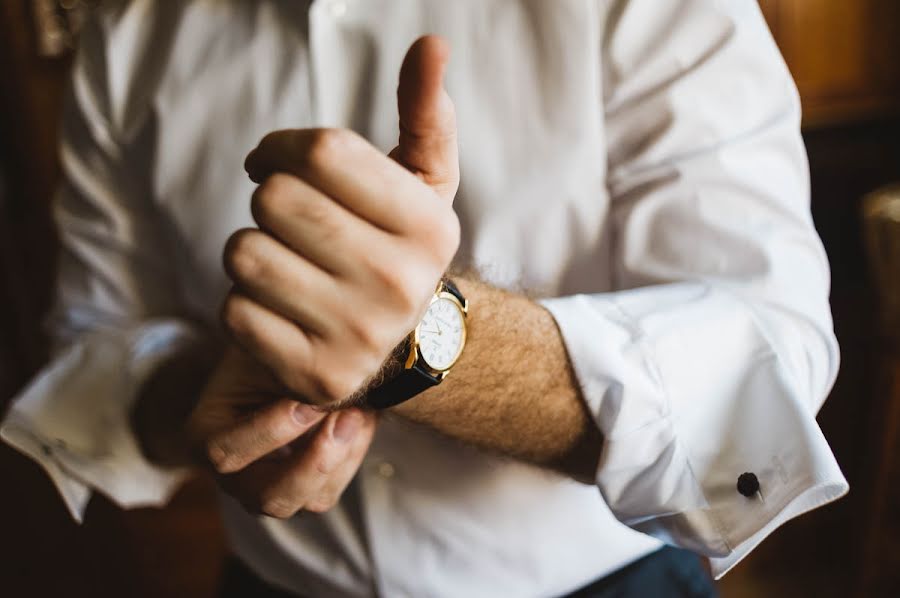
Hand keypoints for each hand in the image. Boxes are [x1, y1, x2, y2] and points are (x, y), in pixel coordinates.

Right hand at [186, 345, 376, 516]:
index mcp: (206, 439)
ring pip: (311, 500)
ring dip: (343, 454)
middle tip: (348, 416)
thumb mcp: (267, 355)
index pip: (227, 453)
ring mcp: (272, 490)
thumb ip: (286, 374)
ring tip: (360, 409)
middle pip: (271, 498)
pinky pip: (334, 487)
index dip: (271, 431)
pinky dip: (353, 454)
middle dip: (316, 460)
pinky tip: (362, 417)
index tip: (309, 401)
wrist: (280, 362)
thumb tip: (325, 391)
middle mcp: (235, 478)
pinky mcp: (306, 490)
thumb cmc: (265, 353)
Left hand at [221, 36, 459, 406]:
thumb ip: (425, 113)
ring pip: (244, 254)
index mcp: (430, 226)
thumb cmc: (394, 246)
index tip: (279, 161)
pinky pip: (233, 311)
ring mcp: (359, 336)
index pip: (320, 151)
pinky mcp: (315, 374)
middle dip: (268, 199)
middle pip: (275, 200)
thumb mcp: (422, 184)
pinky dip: (244, 303)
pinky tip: (280, 308)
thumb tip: (432, 45)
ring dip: (251, 250)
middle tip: (286, 218)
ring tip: (286, 263)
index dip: (282, 147)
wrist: (399, 345)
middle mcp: (401, 284)